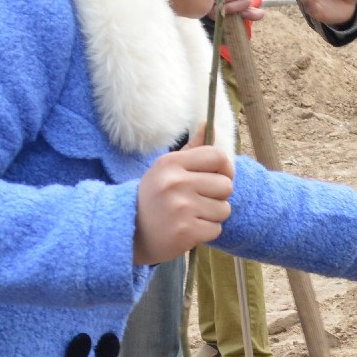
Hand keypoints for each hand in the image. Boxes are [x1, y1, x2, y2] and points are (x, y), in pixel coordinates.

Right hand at [134, 146, 234, 264]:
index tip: (218, 177)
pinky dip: (206, 232)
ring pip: (224, 209)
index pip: (218, 157)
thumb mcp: (166, 169)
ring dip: (213, 215)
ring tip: (192, 215)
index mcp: (171, 163)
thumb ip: (191, 149)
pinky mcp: (186, 231)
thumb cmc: (155, 197)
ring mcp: (181, 208)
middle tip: (200, 201)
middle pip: (226, 185)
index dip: (225, 169)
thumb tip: (208, 124)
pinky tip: (189, 229)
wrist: (130, 232)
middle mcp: (175, 182)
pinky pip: (216, 229)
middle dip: (219, 196)